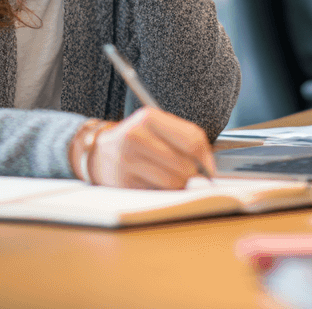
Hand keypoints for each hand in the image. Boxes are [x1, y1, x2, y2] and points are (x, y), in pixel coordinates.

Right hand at [89, 107, 215, 188]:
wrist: (101, 153)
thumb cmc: (137, 138)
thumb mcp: (156, 126)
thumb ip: (183, 139)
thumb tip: (208, 167)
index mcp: (148, 118)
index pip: (191, 140)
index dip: (206, 157)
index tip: (210, 167)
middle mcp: (136, 137)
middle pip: (184, 165)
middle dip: (194, 175)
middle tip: (194, 176)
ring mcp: (128, 162)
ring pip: (173, 183)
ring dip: (181, 186)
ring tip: (175, 178)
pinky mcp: (124, 184)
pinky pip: (158, 194)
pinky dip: (165, 193)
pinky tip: (159, 184)